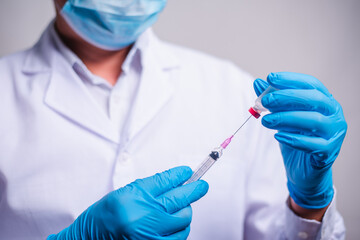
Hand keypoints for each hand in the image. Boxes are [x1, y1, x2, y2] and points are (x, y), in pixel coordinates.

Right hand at [48, 166, 208, 239]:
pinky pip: (179, 236)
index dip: (181, 175)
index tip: (189, 172)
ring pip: (184, 219)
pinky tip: (174, 223)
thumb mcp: (127, 192)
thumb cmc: (107, 214)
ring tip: (179, 209)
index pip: (165, 181)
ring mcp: (150, 233)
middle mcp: (143, 214)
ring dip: (185, 212)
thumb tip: (178, 180)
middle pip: (179, 199)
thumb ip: (152, 187)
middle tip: (202, 186)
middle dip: (195, 190)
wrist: (91, 238)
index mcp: (134, 196)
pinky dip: (180, 228)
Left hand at [254, 72, 346, 208]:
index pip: (310, 84)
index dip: (290, 79)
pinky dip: (294, 139)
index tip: (270, 78)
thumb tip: (258, 83)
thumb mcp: (281, 117)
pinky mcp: (329, 152)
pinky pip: (313, 144)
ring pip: (313, 121)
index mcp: (324, 101)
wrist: (303, 170)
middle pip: (314, 100)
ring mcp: (334, 133)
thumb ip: (272, 101)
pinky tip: (278, 136)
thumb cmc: (296, 138)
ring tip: (266, 120)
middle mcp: (334, 114)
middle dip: (287, 97)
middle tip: (265, 101)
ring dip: (286, 118)